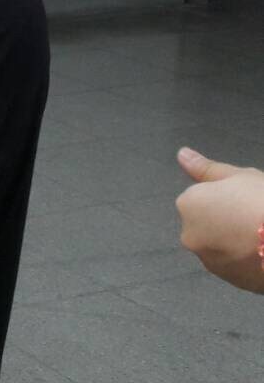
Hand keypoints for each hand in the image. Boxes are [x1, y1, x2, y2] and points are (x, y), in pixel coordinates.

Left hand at [176, 147, 263, 293]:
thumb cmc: (263, 201)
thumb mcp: (239, 176)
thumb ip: (206, 168)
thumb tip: (181, 153)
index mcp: (188, 205)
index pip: (203, 199)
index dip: (228, 198)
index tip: (247, 199)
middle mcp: (190, 236)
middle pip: (209, 224)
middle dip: (228, 221)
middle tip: (256, 216)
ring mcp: (209, 262)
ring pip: (221, 247)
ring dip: (236, 242)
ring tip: (263, 235)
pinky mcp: (231, 282)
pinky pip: (236, 266)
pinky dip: (247, 260)